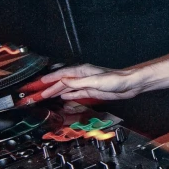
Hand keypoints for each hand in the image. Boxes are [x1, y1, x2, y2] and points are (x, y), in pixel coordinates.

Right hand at [18, 63, 141, 102]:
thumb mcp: (96, 81)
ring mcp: (87, 83)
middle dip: (49, 87)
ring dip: (56, 92)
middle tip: (37, 93)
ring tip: (45, 96)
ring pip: (67, 88)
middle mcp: (83, 76)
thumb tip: (63, 81)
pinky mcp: (92, 90)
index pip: (61, 74)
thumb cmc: (117, 80)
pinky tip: (63, 97)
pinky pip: (76, 93)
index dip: (49, 79)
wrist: (130, 85)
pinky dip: (68, 95)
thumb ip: (78, 83)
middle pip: (62, 82)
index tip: (39, 83)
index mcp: (83, 71)